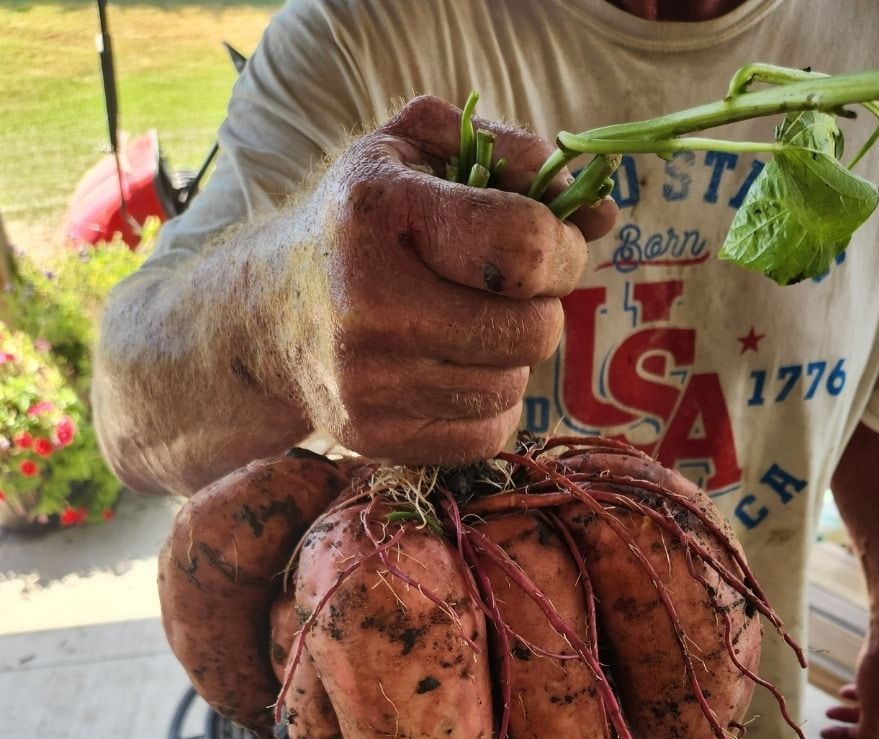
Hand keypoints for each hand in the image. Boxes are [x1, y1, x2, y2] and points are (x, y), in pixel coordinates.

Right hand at [294, 96, 616, 464]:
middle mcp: (369, 303)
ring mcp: (369, 380)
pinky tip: (453, 372)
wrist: (265, 316)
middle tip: (509, 292)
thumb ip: (509, 153)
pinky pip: (488, 435)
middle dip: (541, 308)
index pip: (525, 247)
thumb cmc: (360, 222)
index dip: (562, 250)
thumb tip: (600, 213)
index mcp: (381, 212)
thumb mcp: (414, 149)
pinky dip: (489, 406)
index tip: (552, 247)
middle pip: (532, 331)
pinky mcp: (373, 436)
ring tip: (468, 328)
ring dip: (511, 358)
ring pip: (513, 386)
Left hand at [820, 638, 878, 738]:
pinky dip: (859, 699)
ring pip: (874, 714)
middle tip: (824, 732)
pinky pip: (877, 697)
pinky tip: (844, 692)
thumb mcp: (874, 701)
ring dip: (850, 716)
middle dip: (848, 735)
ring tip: (829, 711)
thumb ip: (872, 731)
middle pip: (876, 733)